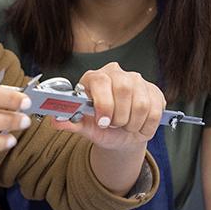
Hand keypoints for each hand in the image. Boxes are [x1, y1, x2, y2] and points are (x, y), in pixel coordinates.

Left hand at [51, 62, 165, 151]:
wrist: (121, 136)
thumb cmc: (101, 127)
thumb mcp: (85, 127)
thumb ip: (71, 122)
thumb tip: (56, 121)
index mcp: (94, 77)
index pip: (100, 80)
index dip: (103, 103)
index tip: (102, 122)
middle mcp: (116, 73)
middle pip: (124, 88)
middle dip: (118, 115)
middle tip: (113, 124)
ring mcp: (138, 80)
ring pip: (141, 103)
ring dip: (131, 123)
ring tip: (124, 125)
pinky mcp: (155, 91)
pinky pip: (155, 111)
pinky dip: (145, 126)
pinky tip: (137, 125)